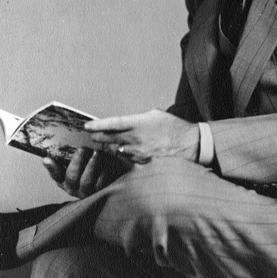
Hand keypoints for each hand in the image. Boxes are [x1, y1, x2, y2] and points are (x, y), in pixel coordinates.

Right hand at [43, 148, 130, 198]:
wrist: (106, 178)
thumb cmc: (87, 167)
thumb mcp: (77, 163)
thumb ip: (67, 157)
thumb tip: (53, 151)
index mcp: (63, 181)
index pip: (55, 175)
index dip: (51, 168)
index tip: (46, 159)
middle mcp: (73, 188)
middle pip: (72, 176)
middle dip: (77, 161)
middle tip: (83, 148)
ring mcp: (86, 192)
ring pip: (86, 180)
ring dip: (91, 165)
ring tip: (96, 152)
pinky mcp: (99, 192)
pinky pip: (100, 182)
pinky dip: (103, 171)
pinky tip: (106, 161)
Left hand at [83, 109, 199, 164]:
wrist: (190, 145)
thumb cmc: (175, 127)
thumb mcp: (156, 115)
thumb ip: (140, 118)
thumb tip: (130, 122)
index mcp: (139, 123)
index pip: (112, 123)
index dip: (98, 125)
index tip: (87, 126)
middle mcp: (136, 138)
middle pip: (110, 138)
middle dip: (98, 137)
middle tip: (91, 136)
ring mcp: (138, 152)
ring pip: (117, 150)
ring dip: (109, 147)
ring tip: (103, 144)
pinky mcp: (143, 163)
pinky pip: (128, 158)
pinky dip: (123, 154)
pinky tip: (121, 152)